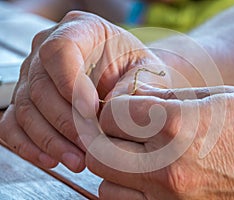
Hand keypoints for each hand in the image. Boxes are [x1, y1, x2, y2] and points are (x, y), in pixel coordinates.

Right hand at [0, 11, 166, 171]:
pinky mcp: (28, 100)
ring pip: (27, 109)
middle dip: (67, 123)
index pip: (59, 50)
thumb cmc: (135, 69)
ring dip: (52, 140)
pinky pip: (14, 124)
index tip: (91, 112)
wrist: (127, 76)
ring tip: (78, 160)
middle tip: (90, 145)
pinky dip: (30, 146)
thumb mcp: (145, 69)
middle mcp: (48, 49)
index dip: (70, 83)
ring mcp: (34, 75)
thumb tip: (110, 110)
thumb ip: (133, 85)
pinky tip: (53, 159)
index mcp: (80, 29)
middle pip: (41, 85)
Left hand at [86, 85, 233, 198]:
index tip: (125, 108)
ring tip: (135, 154)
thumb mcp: (212, 97)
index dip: (114, 108)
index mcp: (177, 127)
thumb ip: (164, 96)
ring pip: (106, 185)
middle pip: (100, 153)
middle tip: (122, 130)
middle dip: (105, 137)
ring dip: (113, 167)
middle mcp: (167, 168)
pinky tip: (144, 176)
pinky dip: (125, 190)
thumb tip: (132, 93)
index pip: (112, 115)